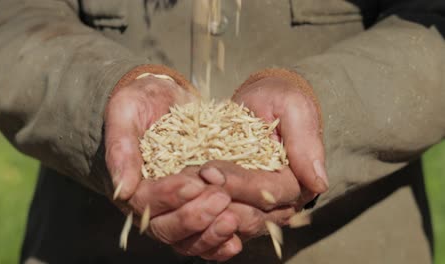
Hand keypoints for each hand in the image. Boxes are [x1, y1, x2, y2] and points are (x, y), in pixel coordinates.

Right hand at [104, 75, 239, 260]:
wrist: (163, 99)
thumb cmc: (140, 103)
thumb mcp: (125, 113)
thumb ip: (121, 148)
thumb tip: (122, 189)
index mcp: (130, 185)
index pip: (145, 202)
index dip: (169, 196)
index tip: (194, 183)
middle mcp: (151, 205)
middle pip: (166, 228)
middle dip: (194, 217)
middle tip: (220, 198)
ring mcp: (175, 210)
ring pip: (187, 239)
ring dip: (209, 234)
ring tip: (233, 220)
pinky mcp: (196, 209)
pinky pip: (205, 235)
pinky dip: (219, 241)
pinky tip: (236, 240)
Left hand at [193, 75, 327, 251]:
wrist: (263, 101)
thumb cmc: (280, 100)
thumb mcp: (294, 109)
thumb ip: (305, 142)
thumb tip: (319, 182)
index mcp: (298, 181)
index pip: (270, 192)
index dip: (241, 184)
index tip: (209, 170)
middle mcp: (280, 201)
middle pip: (250, 214)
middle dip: (218, 200)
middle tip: (187, 184)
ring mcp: (257, 205)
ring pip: (232, 221)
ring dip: (204, 210)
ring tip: (178, 192)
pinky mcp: (237, 202)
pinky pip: (218, 216)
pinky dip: (199, 211)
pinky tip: (178, 198)